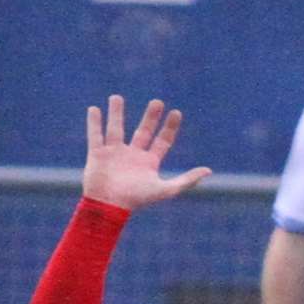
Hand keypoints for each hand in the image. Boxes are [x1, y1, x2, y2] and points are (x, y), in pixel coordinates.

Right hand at [82, 95, 210, 211]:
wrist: (109, 206)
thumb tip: (209, 171)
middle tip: (157, 102)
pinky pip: (95, 135)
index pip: (162, 141)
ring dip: (116, 113)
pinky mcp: (97, 154)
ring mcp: (115, 154)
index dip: (169, 128)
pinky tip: (94, 109)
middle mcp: (133, 156)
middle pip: (143, 132)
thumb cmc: (138, 199)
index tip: (176, 112)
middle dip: (150, 117)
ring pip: (116, 129)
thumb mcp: (166, 190)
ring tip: (116, 97)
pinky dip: (94, 123)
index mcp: (149, 162)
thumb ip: (187, 180)